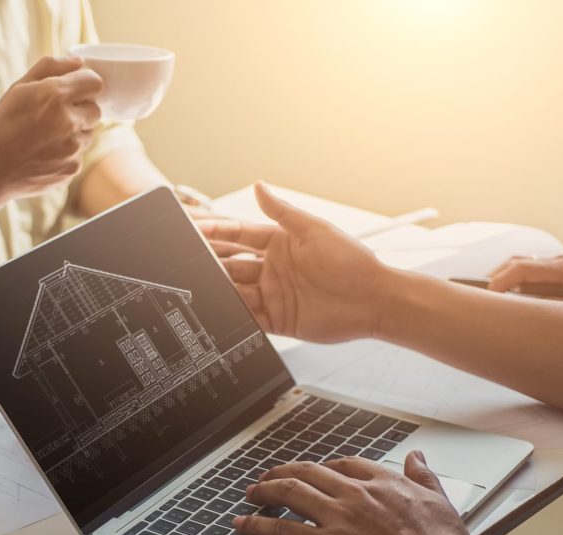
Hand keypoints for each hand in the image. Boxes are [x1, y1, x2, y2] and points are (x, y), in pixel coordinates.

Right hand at [0, 56, 102, 202]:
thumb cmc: (0, 125)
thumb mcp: (18, 87)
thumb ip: (51, 68)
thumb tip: (78, 63)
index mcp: (54, 96)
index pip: (95, 83)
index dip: (85, 85)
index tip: (74, 90)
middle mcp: (68, 122)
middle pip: (95, 110)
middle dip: (79, 110)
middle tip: (53, 116)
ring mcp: (72, 149)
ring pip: (88, 133)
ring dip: (74, 132)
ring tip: (46, 137)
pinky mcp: (72, 169)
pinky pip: (80, 155)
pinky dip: (67, 153)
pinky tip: (44, 153)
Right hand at [199, 182, 394, 341]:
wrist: (374, 301)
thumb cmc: (353, 263)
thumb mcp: (315, 230)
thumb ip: (282, 211)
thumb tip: (261, 186)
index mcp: (280, 243)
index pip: (239, 234)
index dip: (216, 229)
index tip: (194, 226)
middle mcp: (273, 268)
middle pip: (230, 262)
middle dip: (208, 258)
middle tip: (188, 254)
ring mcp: (273, 294)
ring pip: (233, 289)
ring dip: (217, 286)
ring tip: (198, 282)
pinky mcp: (276, 319)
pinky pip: (247, 317)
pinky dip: (231, 313)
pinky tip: (218, 308)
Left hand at [234, 452, 484, 534]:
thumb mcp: (441, 503)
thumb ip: (424, 477)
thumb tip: (417, 456)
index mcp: (384, 484)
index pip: (345, 465)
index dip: (323, 468)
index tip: (313, 472)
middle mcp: (357, 494)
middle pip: (309, 472)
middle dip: (284, 472)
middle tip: (269, 477)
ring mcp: (338, 518)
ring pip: (290, 492)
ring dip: (265, 490)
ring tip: (252, 493)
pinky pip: (282, 528)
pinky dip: (258, 524)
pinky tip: (244, 524)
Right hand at [488, 255, 562, 303]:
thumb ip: (558, 309)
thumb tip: (525, 309)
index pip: (523, 268)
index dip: (499, 281)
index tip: (486, 297)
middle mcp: (561, 262)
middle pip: (516, 261)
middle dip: (492, 277)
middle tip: (476, 297)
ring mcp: (560, 263)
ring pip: (521, 263)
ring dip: (501, 277)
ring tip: (486, 296)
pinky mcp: (560, 269)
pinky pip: (530, 269)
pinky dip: (512, 279)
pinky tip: (506, 294)